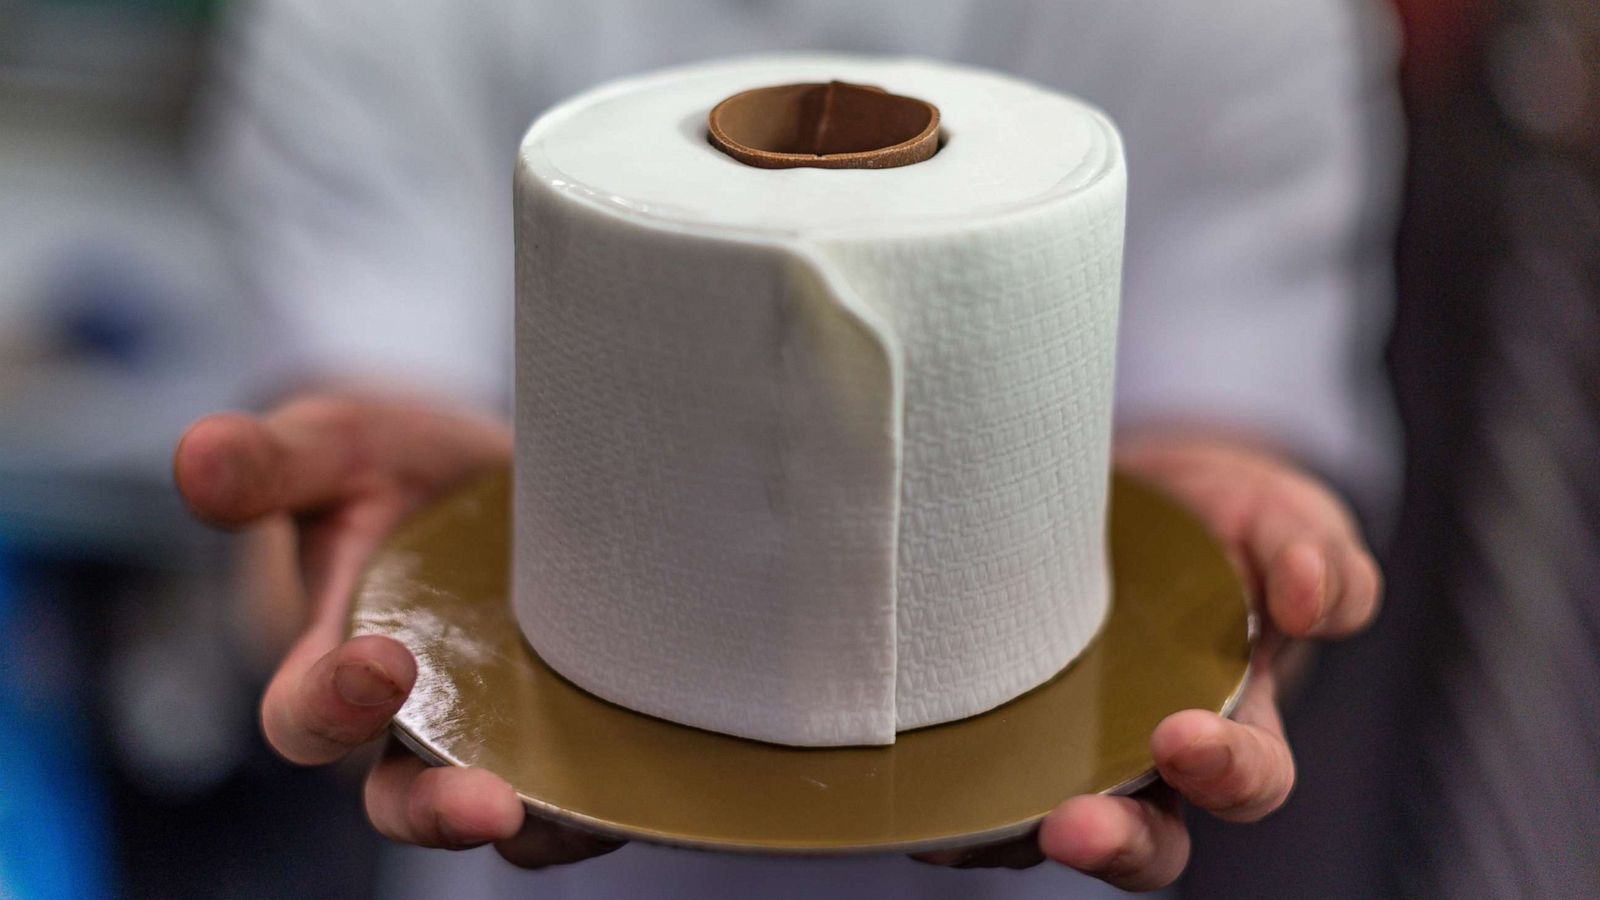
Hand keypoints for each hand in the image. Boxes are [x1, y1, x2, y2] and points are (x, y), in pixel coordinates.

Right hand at [175, 394, 623, 866]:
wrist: (503, 473)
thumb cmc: (400, 470)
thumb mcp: (337, 449)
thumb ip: (274, 462)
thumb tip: (198, 456)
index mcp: (339, 660)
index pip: (307, 716)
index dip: (332, 705)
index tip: (382, 663)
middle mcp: (415, 717)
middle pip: (403, 802)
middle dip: (436, 809)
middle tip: (487, 800)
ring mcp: (496, 730)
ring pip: (503, 814)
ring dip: (540, 823)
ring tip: (584, 815)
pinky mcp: (574, 730)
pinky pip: (584, 798)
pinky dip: (609, 804)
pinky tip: (648, 784)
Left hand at [915, 433, 1381, 889]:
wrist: (1140, 497)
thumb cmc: (1224, 524)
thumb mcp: (1282, 524)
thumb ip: (1313, 559)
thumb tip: (1310, 597)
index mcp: (1238, 722)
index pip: (1250, 777)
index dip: (1225, 772)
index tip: (1181, 736)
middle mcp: (1152, 759)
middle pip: (1150, 839)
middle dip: (1115, 842)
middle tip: (1072, 826)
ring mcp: (1075, 753)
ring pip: (1050, 828)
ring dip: (1014, 836)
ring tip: (964, 831)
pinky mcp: (1006, 734)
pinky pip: (979, 793)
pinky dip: (950, 808)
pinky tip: (917, 801)